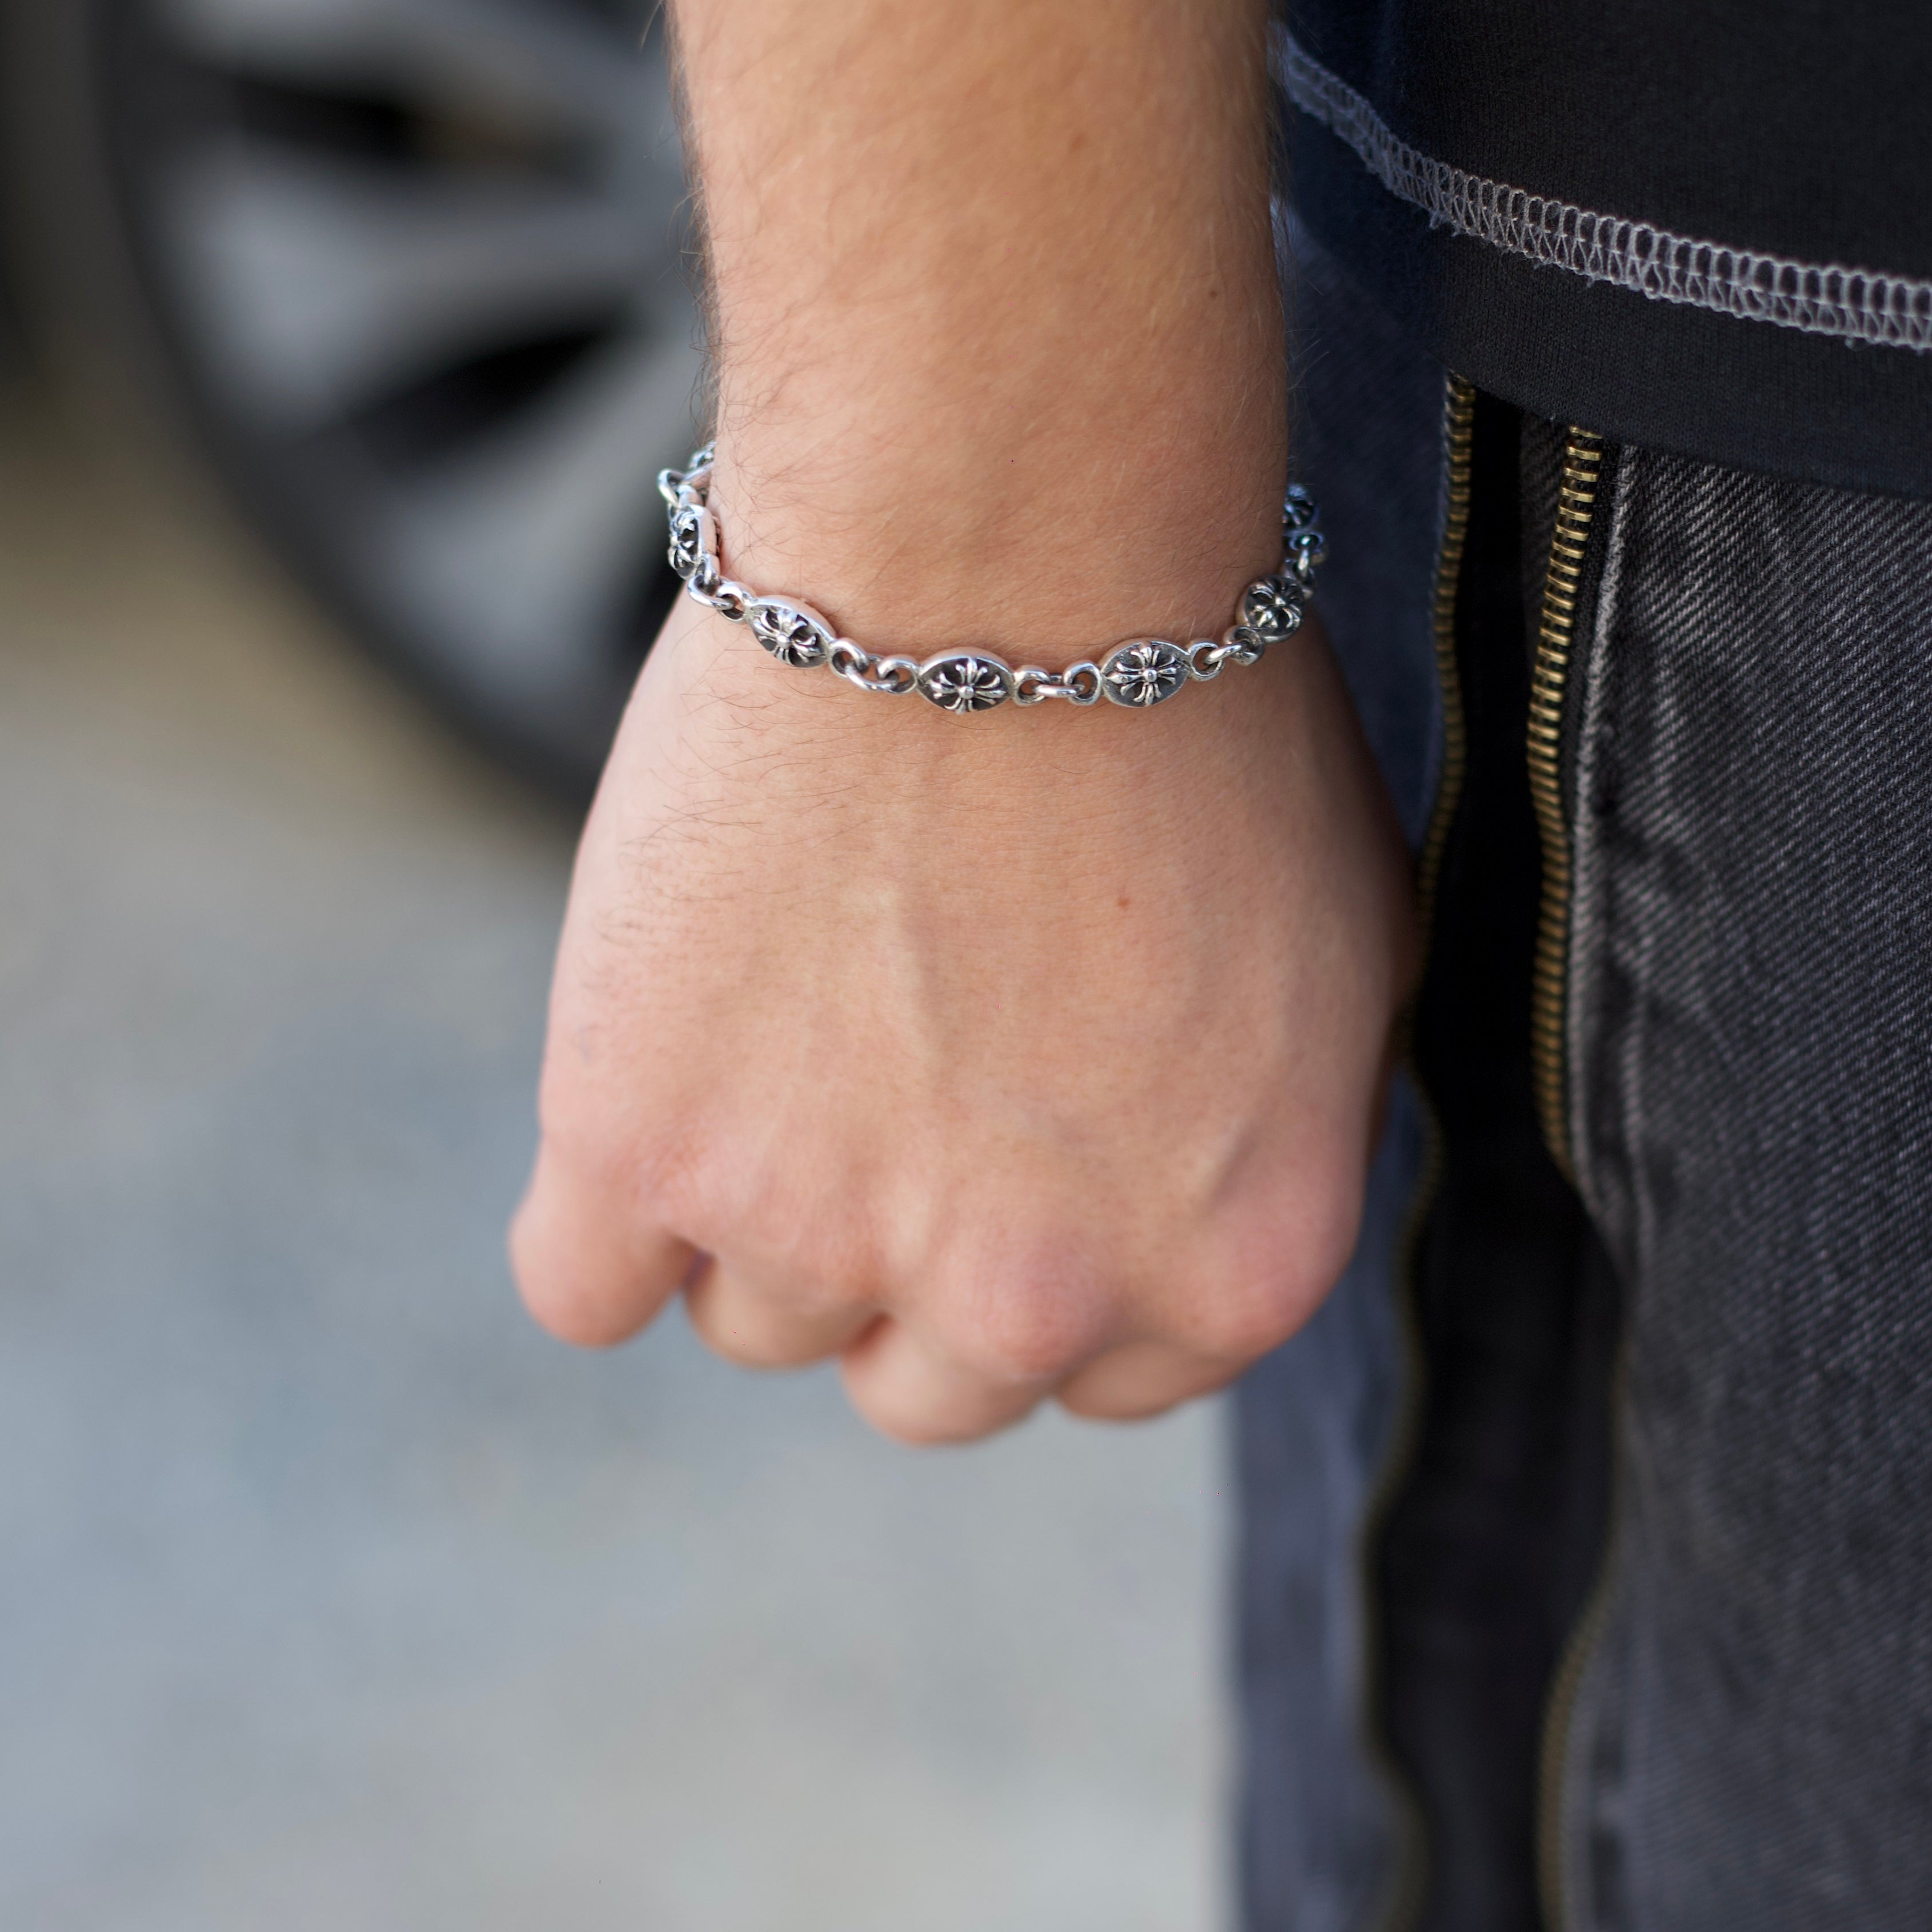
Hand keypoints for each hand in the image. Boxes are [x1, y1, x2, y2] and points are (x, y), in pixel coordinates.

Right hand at [511, 572, 1414, 1441]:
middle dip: (905, 1251)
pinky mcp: (640, 1152)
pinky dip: (602, 1209)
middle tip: (892, 1064)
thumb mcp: (1350, 959)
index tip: (1010, 1134)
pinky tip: (648, 1086)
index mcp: (1225, 1273)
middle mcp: (1034, 1300)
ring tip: (791, 995)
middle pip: (923, 1385)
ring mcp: (826, 1235)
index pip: (1097, 1378)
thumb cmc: (1196, 704)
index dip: (1045, 1248)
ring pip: (757, 1323)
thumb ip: (1269, 1147)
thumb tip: (1194, 1212)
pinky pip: (581, 1288)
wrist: (1001, 547)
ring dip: (762, 1195)